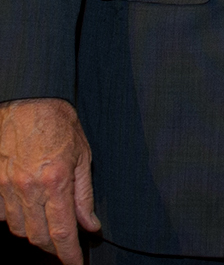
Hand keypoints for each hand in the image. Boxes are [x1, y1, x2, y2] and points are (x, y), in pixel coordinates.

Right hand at [0, 98, 99, 264]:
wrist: (29, 101)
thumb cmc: (60, 124)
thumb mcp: (83, 155)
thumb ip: (85, 194)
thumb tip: (90, 224)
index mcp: (56, 181)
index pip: (62, 231)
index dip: (68, 254)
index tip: (74, 264)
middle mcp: (28, 188)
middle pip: (37, 236)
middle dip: (52, 247)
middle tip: (64, 246)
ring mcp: (6, 187)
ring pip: (18, 229)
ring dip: (34, 233)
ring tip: (47, 225)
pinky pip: (2, 215)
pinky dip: (15, 219)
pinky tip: (27, 210)